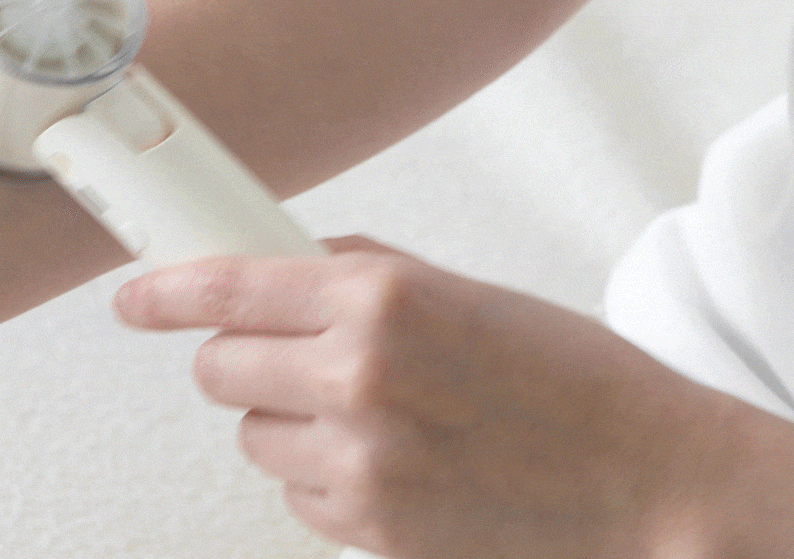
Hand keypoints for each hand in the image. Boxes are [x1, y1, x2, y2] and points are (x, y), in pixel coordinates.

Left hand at [112, 236, 738, 558]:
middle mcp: (359, 374)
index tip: (137, 297)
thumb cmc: (581, 387)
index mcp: (384, 298)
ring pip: (255, 437)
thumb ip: (369, 275)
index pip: (229, 285)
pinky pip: (299, 498)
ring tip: (377, 419)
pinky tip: (396, 466)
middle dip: (245, 361)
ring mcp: (361, 459)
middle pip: (220, 368)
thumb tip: (290, 265)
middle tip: (294, 359)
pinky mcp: (371, 528)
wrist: (655, 485)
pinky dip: (328, 482)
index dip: (166, 291)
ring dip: (292, 426)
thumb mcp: (472, 295)